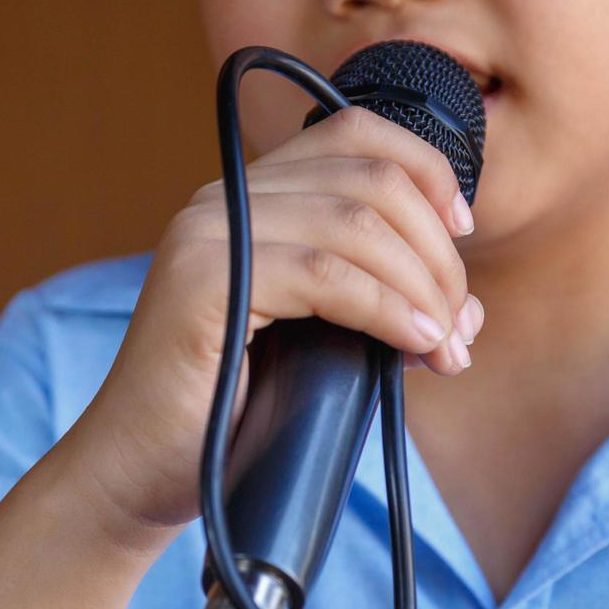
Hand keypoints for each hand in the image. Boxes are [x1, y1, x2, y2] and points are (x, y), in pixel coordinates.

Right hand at [59, 106, 485, 552]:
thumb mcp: (322, 345)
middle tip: (459, 328)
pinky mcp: (203, 281)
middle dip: (439, 255)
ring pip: (359, 224)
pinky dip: (387, 308)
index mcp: (251, 199)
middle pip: (373, 179)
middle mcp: (224, 200)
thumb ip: (383, 310)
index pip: (358, 134)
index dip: (429, 173)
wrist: (140, 475)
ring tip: (446, 348)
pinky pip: (325, 274)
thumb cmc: (228, 416)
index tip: (461, 238)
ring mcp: (208, 234)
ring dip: (424, 287)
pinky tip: (416, 344)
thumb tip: (468, 309)